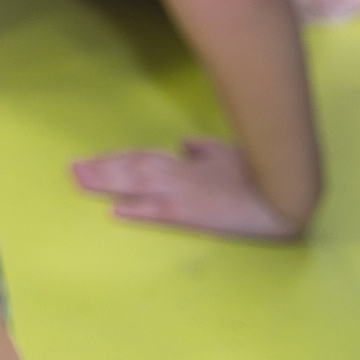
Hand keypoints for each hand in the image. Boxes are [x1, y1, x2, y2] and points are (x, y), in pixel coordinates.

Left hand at [70, 138, 302, 240]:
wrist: (288, 191)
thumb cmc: (262, 171)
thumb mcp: (229, 154)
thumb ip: (204, 150)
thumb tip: (184, 145)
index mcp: (187, 164)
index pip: (143, 159)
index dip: (116, 160)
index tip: (89, 161)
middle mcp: (182, 175)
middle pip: (133, 168)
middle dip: (101, 170)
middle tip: (71, 170)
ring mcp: (187, 194)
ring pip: (139, 185)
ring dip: (108, 183)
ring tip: (80, 182)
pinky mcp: (198, 214)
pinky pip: (162, 212)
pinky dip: (139, 209)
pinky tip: (116, 210)